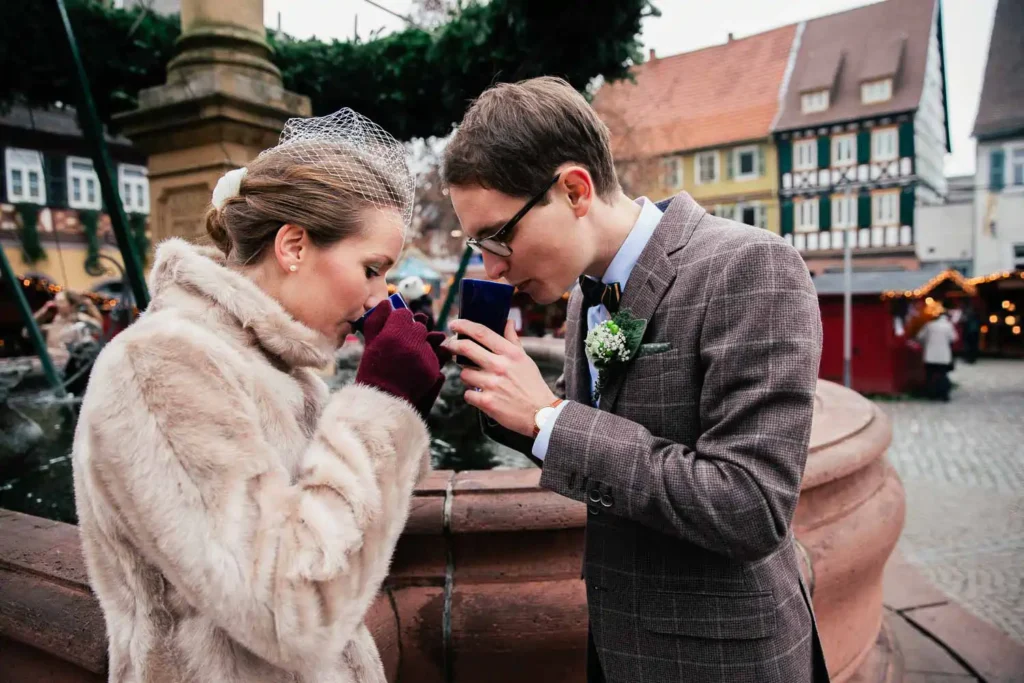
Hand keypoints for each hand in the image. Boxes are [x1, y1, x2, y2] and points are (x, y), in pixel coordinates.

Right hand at [356, 306, 445, 416]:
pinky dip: (427, 359)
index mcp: (394, 333)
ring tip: (408, 359)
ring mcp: (425, 356)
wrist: (383, 402)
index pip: (404, 314)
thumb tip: (385, 302)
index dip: (398, 321)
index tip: (394, 331)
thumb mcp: (369, 344)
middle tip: (401, 347)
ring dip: (421, 345)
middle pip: (419, 326)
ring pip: (429, 340)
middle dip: (411, 333)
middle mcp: (412, 342)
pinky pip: (435, 355)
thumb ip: (376, 320)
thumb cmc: (372, 372)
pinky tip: (415, 368)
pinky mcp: (434, 369)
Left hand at [444, 319, 556, 436]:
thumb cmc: (532, 385)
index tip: (454, 324)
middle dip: (453, 345)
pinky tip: (482, 395)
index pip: (482, 333)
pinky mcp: (487, 402)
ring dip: (467, 376)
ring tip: (478, 380)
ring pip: (464, 373)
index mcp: (510, 353)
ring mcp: (492, 384)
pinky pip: (467, 394)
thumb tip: (507, 322)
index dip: (464, 326)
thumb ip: (513, 340)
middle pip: (466, 348)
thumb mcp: (525, 359)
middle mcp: (500, 366)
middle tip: (449, 346)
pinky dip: (472, 395)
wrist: (540, 413)